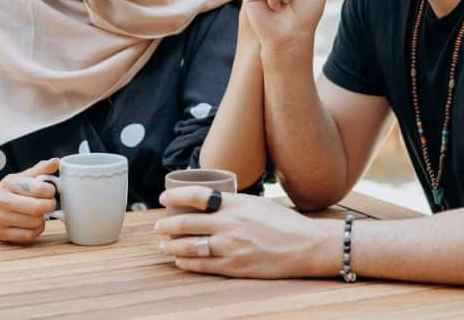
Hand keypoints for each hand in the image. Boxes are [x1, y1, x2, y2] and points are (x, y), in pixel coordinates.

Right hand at [0, 157, 59, 242]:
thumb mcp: (22, 177)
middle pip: (39, 207)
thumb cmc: (9, 190)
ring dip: (43, 218)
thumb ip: (40, 169)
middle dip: (50, 205)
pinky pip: (30, 235)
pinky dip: (36, 229)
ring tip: (38, 212)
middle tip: (49, 203)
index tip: (49, 190)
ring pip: (36, 222)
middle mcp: (1, 201)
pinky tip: (32, 222)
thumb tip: (56, 161)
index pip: (41, 189)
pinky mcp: (1, 234)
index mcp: (8, 184)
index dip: (51, 190)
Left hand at [155, 186, 340, 278]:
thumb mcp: (257, 203)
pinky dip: (187, 263)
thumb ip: (234, 203)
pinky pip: (202, 265)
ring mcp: (230, 247)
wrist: (305, 246)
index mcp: (235, 204)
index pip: (196, 195)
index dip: (175, 196)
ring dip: (172, 246)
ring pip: (190, 246)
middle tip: (158, 226)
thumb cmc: (284, 223)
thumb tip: (213, 203)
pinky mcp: (234, 267)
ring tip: (164, 246)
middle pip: (187, 222)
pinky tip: (180, 262)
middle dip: (167, 225)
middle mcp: (229, 224)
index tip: (163, 198)